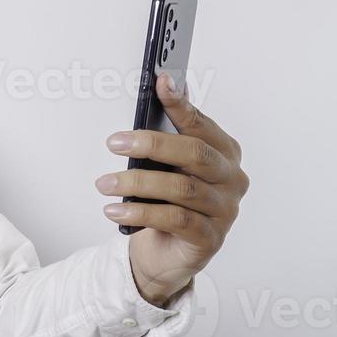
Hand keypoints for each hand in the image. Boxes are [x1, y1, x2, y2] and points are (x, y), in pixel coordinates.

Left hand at [94, 73, 249, 306]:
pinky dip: (141, 211)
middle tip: (114, 142)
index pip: (202, 125)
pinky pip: (175, 220)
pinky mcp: (210, 238)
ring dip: (136, 183)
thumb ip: (166, 139)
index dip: (181, 104)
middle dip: (152, 144)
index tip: (161, 82)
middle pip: (194, 154)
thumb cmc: (166, 202)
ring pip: (181, 188)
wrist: (165, 254)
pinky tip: (115, 210)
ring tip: (104, 183)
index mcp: (224, 153)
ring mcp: (225, 210)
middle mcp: (231, 179)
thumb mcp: (164, 168)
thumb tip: (157, 97)